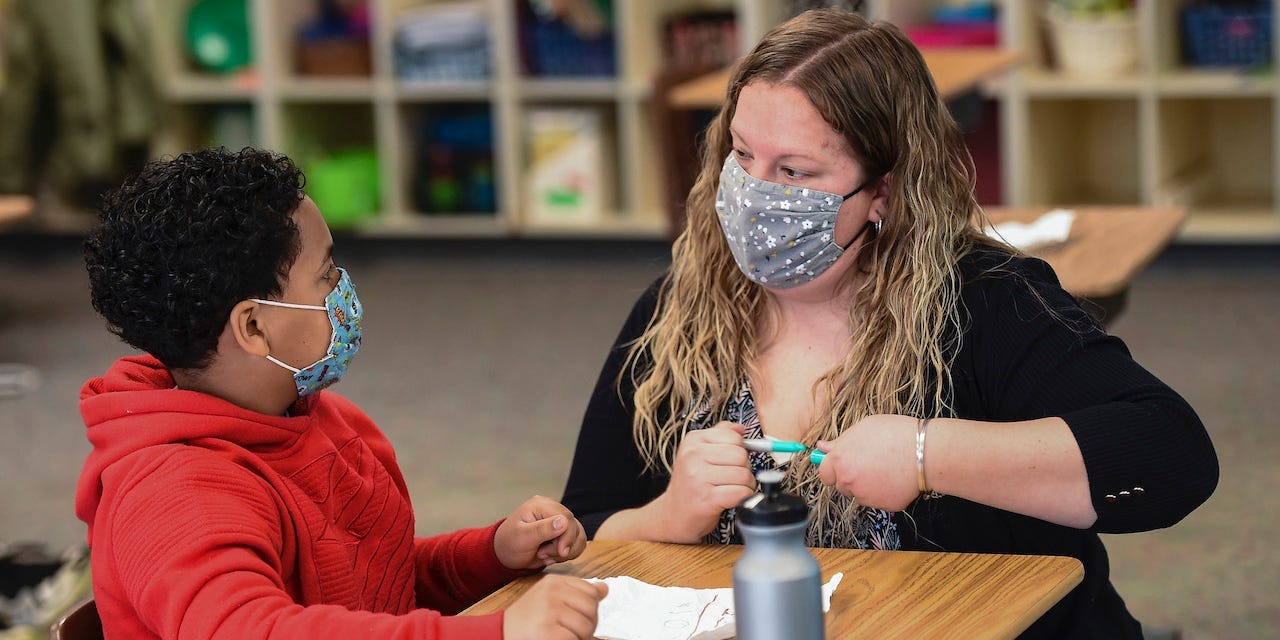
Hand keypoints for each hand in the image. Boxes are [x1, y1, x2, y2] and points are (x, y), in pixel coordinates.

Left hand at [495, 496, 587, 569]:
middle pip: (574, 527)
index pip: (566, 517)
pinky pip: (577, 543)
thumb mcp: (522, 538)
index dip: (567, 536)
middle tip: (542, 554)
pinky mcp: (563, 532)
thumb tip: (564, 522)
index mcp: (541, 505)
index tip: (561, 552)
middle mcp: (552, 509)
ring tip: (545, 554)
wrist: (506, 555)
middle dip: (562, 546)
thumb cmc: (509, 544)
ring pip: (579, 536)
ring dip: (565, 552)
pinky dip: (568, 554)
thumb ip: (542, 530)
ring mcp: (559, 521)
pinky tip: (552, 556)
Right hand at [503, 575, 607, 639]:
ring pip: (586, 627)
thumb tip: (604, 589)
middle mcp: (552, 592)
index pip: (591, 592)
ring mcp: (550, 610)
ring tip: (563, 636)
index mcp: (555, 582)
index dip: (589, 609)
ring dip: (579, 638)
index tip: (576, 616)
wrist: (500, 632)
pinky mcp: (548, 630)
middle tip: (572, 632)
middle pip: (591, 610)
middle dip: (587, 625)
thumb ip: (577, 592)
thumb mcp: (551, 597)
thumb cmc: (528, 618)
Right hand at [650, 421, 755, 542]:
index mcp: (693, 441)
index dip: (739, 451)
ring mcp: (698, 477)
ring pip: (744, 475)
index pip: (734, 437)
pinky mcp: (706, 499)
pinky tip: (731, 500)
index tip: (730, 462)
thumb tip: (740, 428)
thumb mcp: (698, 454)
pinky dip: (743, 498)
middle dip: (744, 469)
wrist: (671, 516)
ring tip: (731, 490)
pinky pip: (740, 493)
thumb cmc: (689, 486)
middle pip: (741, 456)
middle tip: (732, 479)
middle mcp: (693, 456)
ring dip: (745, 486)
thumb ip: (719, 436)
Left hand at [815, 414, 919, 510]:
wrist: (925, 451)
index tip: (840, 466)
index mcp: (840, 461)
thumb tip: (822, 447)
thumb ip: (840, 441)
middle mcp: (849, 481)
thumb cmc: (895, 434)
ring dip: (867, 486)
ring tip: (885, 468)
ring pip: (860, 494)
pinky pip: (879, 500)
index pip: (824, 473)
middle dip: (850, 477)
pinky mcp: (884, 506)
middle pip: (841, 486)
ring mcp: (866, 496)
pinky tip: (895, 478)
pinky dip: (884, 493)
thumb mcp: (863, 428)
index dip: (832, 469)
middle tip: (868, 464)